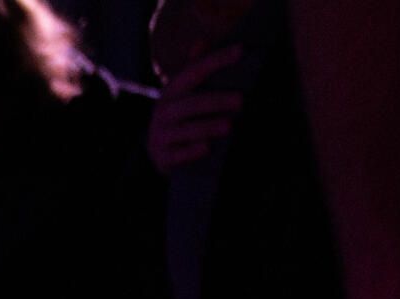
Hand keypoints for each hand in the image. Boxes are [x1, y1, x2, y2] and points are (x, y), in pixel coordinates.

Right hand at [148, 42, 244, 172]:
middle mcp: (163, 112)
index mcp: (171, 92)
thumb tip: (202, 41)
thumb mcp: (183, 94)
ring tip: (229, 126)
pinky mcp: (162, 156)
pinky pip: (177, 155)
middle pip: (191, 104)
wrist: (158, 152)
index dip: (217, 60)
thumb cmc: (179, 118)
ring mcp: (161, 135)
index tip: (241, 50)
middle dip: (216, 101)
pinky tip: (206, 148)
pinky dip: (191, 152)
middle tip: (241, 101)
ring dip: (207, 126)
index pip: (194, 71)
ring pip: (185, 130)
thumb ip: (194, 69)